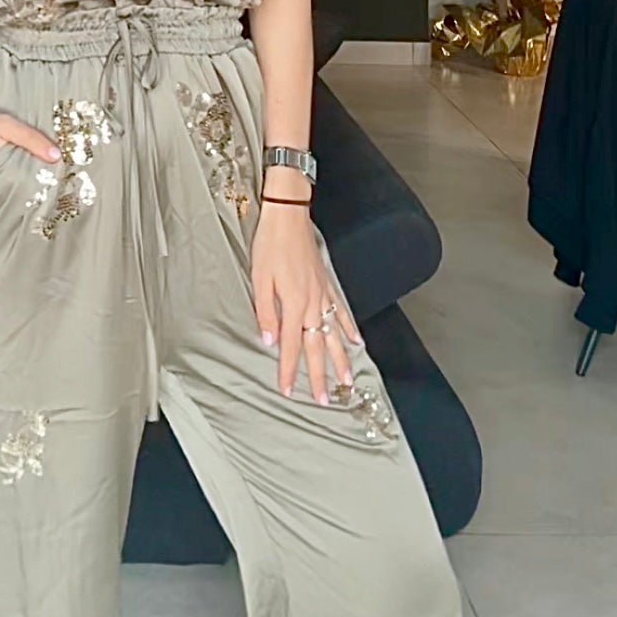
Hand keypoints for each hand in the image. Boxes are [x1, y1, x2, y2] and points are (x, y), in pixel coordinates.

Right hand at [0, 102, 60, 187]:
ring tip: (22, 188)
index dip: (34, 194)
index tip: (48, 196)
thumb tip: (56, 156)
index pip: (20, 193)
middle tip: (39, 193)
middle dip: (21, 194)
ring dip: (5, 191)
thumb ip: (31, 139)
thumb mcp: (6, 125)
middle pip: (7, 195)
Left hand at [250, 202, 362, 403]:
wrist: (288, 216)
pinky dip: (349, 327)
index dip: (288, 370)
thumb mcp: (259, 277)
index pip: (289, 345)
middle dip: (319, 375)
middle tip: (323, 400)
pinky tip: (357, 341)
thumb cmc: (270, 244)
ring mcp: (323, 294)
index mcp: (293, 304)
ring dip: (340, 359)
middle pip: (316, 346)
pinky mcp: (327, 283)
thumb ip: (265, 311)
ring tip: (347, 382)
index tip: (287, 391)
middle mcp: (312, 303)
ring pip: (334, 334)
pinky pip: (342, 311)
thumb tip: (269, 340)